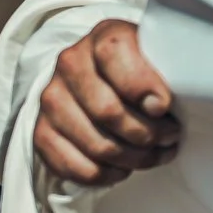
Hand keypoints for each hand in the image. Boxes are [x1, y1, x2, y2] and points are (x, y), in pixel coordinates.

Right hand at [35, 19, 181, 185]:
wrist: (102, 73)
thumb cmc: (141, 68)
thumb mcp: (159, 54)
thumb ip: (169, 67)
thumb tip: (164, 105)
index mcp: (104, 36)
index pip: (116, 56)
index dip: (143, 86)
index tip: (163, 107)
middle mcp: (71, 63)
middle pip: (109, 112)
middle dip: (148, 134)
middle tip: (170, 138)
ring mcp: (52, 98)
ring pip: (97, 145)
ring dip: (134, 159)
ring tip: (153, 154)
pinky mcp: (42, 131)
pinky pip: (76, 168)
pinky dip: (106, 175)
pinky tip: (123, 167)